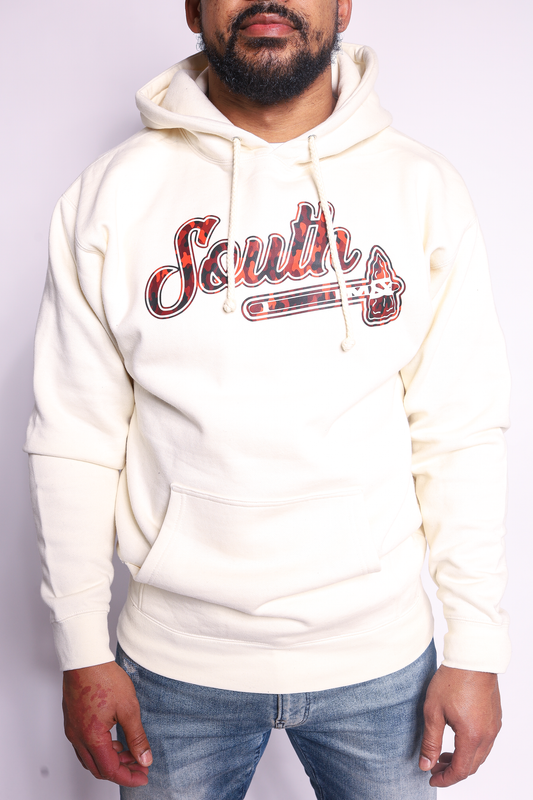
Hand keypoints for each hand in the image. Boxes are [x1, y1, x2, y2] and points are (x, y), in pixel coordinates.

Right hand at [63, 660, 152, 786]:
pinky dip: (100, 749)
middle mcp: (78, 737)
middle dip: (121, 770)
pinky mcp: (72, 720)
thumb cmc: (104, 678)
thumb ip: (137, 737)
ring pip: (90, 758)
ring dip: (110, 759)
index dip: (129, 777)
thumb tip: (144, 758)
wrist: (85, 658)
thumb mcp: (129, 708)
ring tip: (130, 751)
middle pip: (98, 768)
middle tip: (139, 765)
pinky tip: (114, 739)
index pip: (110, 770)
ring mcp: (72, 729)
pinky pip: (84, 745)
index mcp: (92, 737)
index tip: (143, 776)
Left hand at [419, 665, 501, 787]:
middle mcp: (487, 735)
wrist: (472, 658)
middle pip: (471, 766)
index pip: (460, 771)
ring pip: (480, 756)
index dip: (445, 779)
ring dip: (462, 760)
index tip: (431, 778)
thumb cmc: (452, 680)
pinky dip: (471, 748)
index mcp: (471, 736)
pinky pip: (485, 743)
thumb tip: (426, 764)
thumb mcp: (433, 711)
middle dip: (452, 771)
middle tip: (433, 767)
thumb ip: (430, 741)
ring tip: (442, 754)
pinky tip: (457, 739)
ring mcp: (493, 727)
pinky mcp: (495, 718)